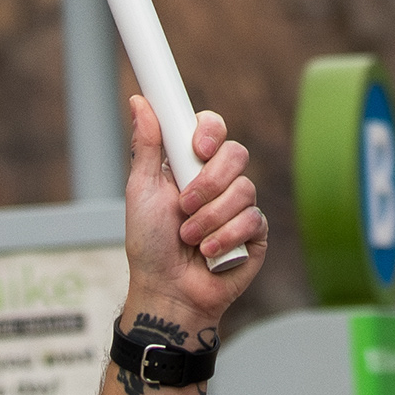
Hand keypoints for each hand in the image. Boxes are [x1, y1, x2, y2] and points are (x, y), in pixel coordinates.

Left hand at [125, 95, 263, 332]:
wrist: (167, 292)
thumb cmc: (150, 246)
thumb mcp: (142, 192)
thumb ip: (147, 146)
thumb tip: (139, 103)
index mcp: (192, 166)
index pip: (213, 130)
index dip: (210, 132)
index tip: (198, 148)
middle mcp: (219, 182)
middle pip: (236, 153)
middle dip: (208, 183)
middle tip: (185, 205)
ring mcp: (239, 207)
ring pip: (244, 189)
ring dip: (210, 218)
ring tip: (190, 238)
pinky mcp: (255, 233)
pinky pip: (252, 219)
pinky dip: (225, 237)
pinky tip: (209, 253)